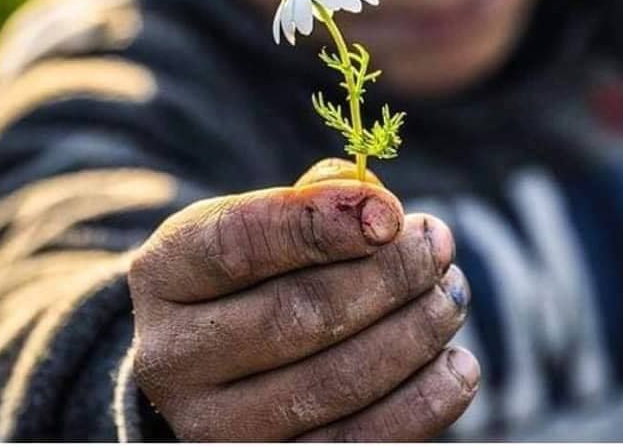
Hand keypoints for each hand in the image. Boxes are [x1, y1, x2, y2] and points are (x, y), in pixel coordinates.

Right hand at [128, 159, 478, 440]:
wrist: (211, 358)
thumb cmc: (247, 272)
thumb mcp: (255, 220)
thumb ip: (311, 201)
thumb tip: (380, 211)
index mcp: (165, 272)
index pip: (241, 243)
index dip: (322, 224)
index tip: (393, 212)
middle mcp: (173, 357)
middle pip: (296, 315)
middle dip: (387, 276)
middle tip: (438, 244)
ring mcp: (213, 429)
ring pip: (332, 383)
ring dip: (413, 335)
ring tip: (450, 295)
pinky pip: (356, 445)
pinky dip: (421, 406)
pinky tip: (457, 365)